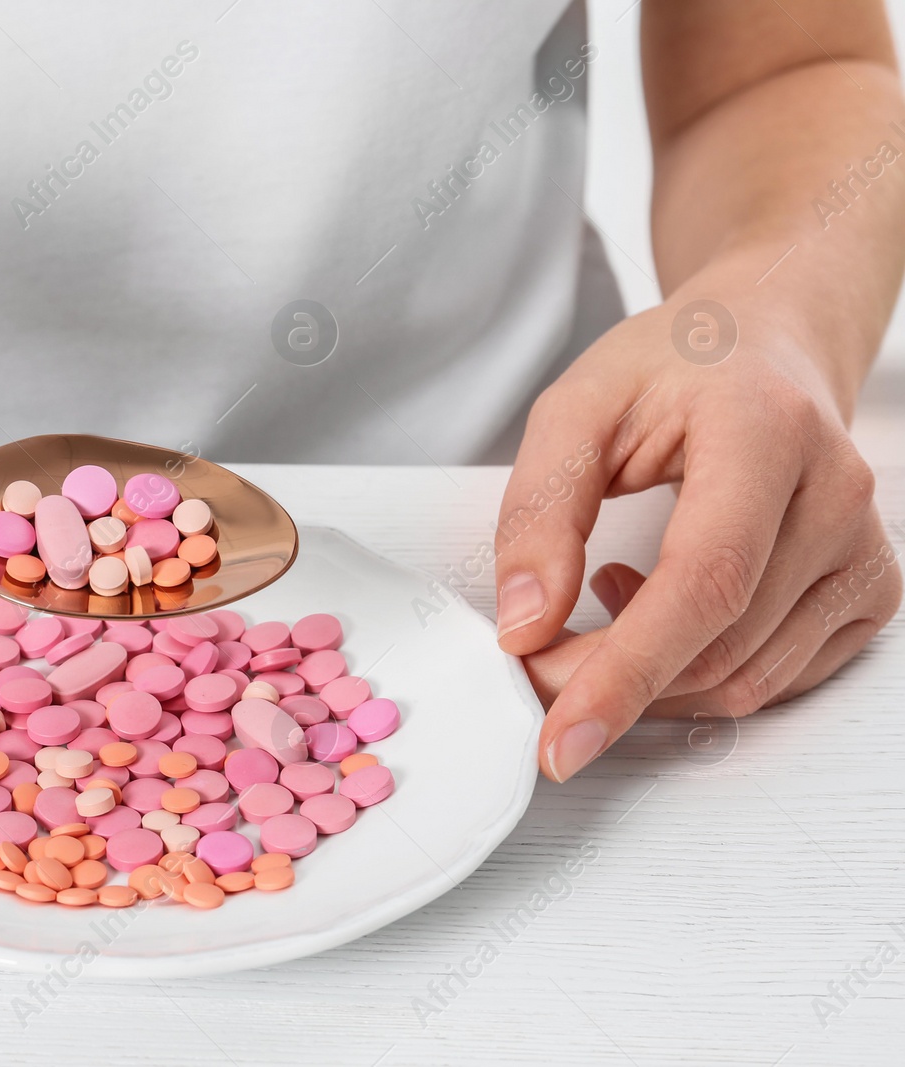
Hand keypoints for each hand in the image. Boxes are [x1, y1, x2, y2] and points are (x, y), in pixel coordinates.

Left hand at [496, 294, 899, 780]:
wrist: (763, 344)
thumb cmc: (675, 367)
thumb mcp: (575, 408)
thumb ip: (539, 513)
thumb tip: (526, 625)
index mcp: (767, 431)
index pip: (706, 582)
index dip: (627, 671)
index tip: (562, 736)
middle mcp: (835, 494)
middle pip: (720, 644)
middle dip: (611, 680)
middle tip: (536, 659)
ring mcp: (863, 549)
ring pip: (745, 679)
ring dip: (650, 676)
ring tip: (607, 590)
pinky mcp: (867, 591)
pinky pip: (773, 679)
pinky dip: (696, 671)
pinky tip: (662, 603)